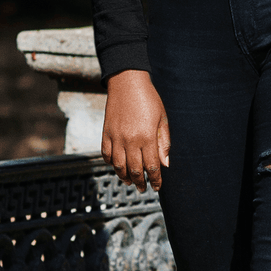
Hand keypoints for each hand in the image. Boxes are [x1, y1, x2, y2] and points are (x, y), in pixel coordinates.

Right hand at [101, 69, 170, 192]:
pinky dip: (111, 164)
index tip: (157, 187)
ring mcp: (116, 137)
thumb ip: (164, 142)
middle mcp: (130, 140)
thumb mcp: (162, 118)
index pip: (151, 167)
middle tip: (143, 188)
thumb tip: (165, 164)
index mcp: (147, 137)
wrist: (127, 82)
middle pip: (134, 170)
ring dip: (125, 177)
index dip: (155, 180)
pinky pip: (106, 155)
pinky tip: (118, 166)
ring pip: (119, 166)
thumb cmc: (149, 98)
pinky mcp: (106, 133)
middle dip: (140, 182)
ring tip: (131, 181)